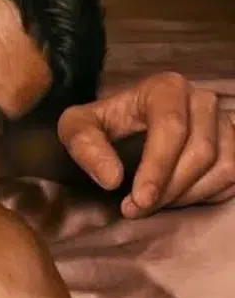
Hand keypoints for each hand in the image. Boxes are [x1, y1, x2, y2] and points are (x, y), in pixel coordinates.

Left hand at [57, 72, 234, 217]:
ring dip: (187, 195)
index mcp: (167, 88)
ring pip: (223, 167)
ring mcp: (225, 122)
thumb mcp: (77, 127)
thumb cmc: (103, 124)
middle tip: (137, 209)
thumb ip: (85, 146)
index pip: (172, 128)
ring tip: (152, 203)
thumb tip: (112, 179)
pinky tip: (175, 198)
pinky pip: (233, 178)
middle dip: (168, 189)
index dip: (158, 168)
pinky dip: (206, 195)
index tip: (140, 199)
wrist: (125, 125)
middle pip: (200, 152)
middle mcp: (203, 100)